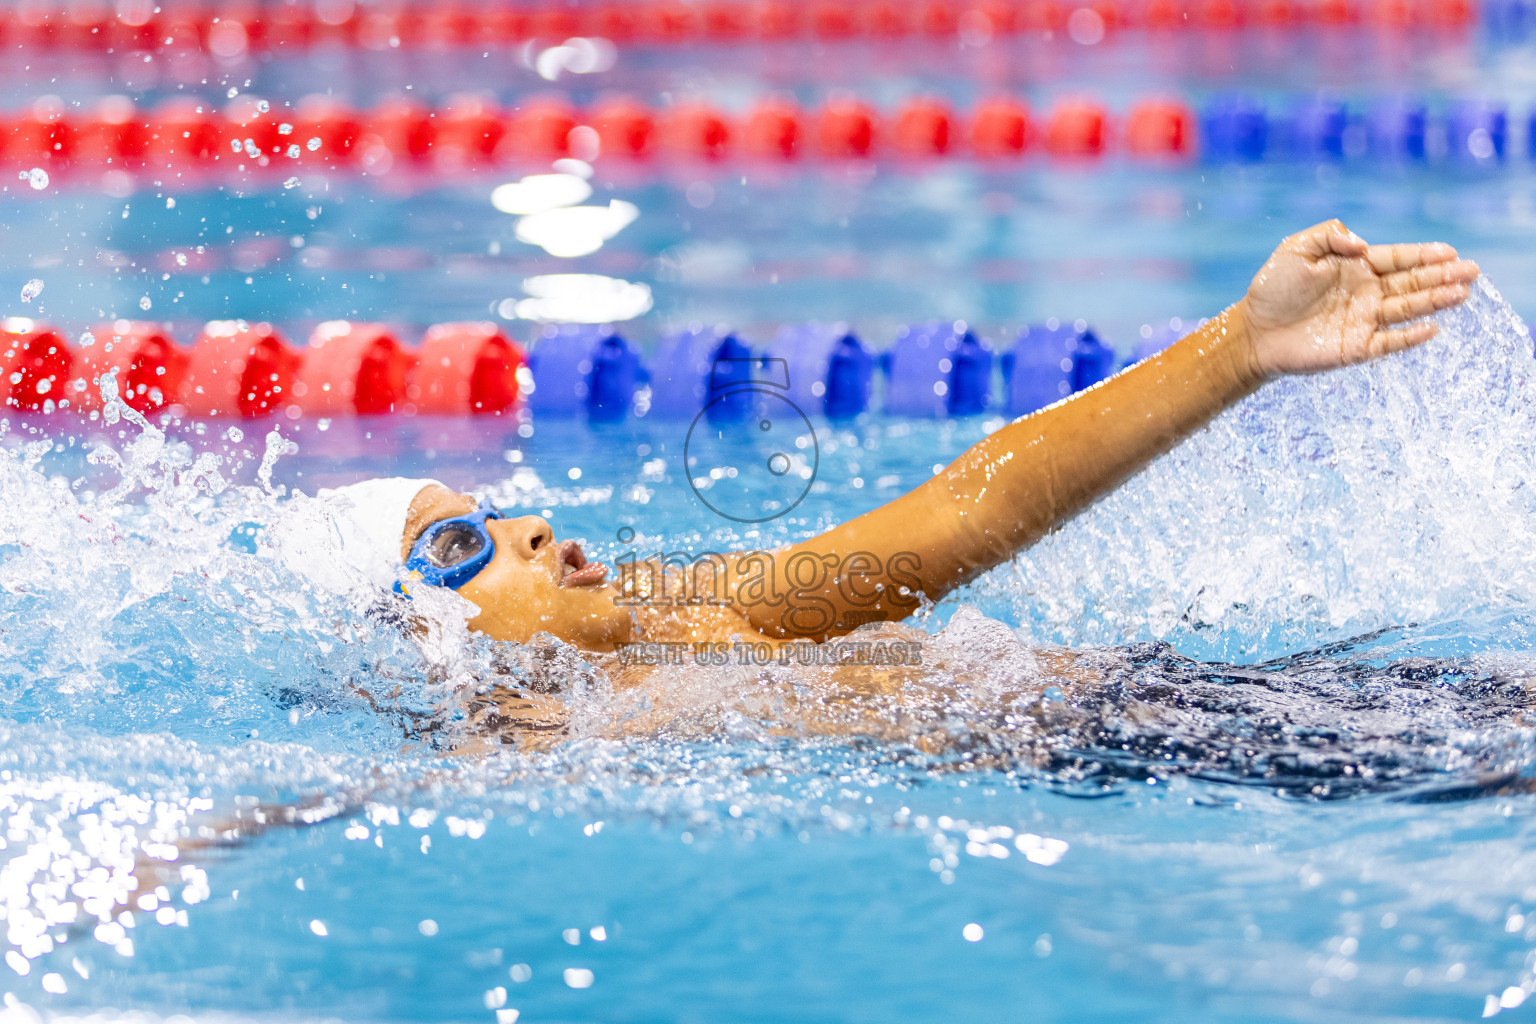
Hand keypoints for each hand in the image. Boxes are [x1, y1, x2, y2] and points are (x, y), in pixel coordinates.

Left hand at [1238, 219, 1479, 378]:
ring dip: (1435, 301)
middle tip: (1471, 271)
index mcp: (1356, 267)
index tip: (1449, 252)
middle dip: (1442, 276)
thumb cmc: (1272, 287)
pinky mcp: (1356, 347)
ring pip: (1407, 308)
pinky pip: (1390, 341)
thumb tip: (1363, 245)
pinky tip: (1432, 327)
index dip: (1424, 255)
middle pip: (1412, 282)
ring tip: (1462, 292)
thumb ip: (1331, 236)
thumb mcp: (1296, 248)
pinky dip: (1410, 337)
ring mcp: (1364, 320)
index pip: (1398, 259)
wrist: (1253, 331)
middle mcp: (1366, 292)